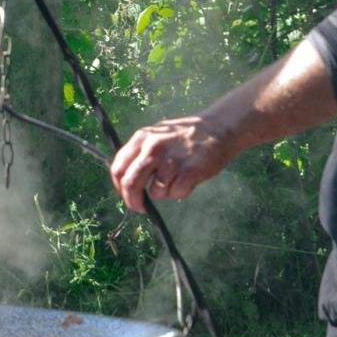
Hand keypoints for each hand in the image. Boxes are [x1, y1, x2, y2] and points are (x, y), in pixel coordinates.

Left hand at [109, 114, 236, 212]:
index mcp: (142, 138)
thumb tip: (124, 181)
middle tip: (139, 207)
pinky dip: (181, 192)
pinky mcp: (188, 171)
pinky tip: (189, 178)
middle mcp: (153, 148)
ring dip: (165, 193)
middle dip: (133, 201)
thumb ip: (140, 154)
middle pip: (130, 183)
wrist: (218, 128)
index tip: (126, 194)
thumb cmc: (185, 136)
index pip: (118, 168)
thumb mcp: (156, 136)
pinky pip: (176, 194)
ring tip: (177, 178)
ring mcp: (170, 160)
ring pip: (156, 193)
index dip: (119, 187)